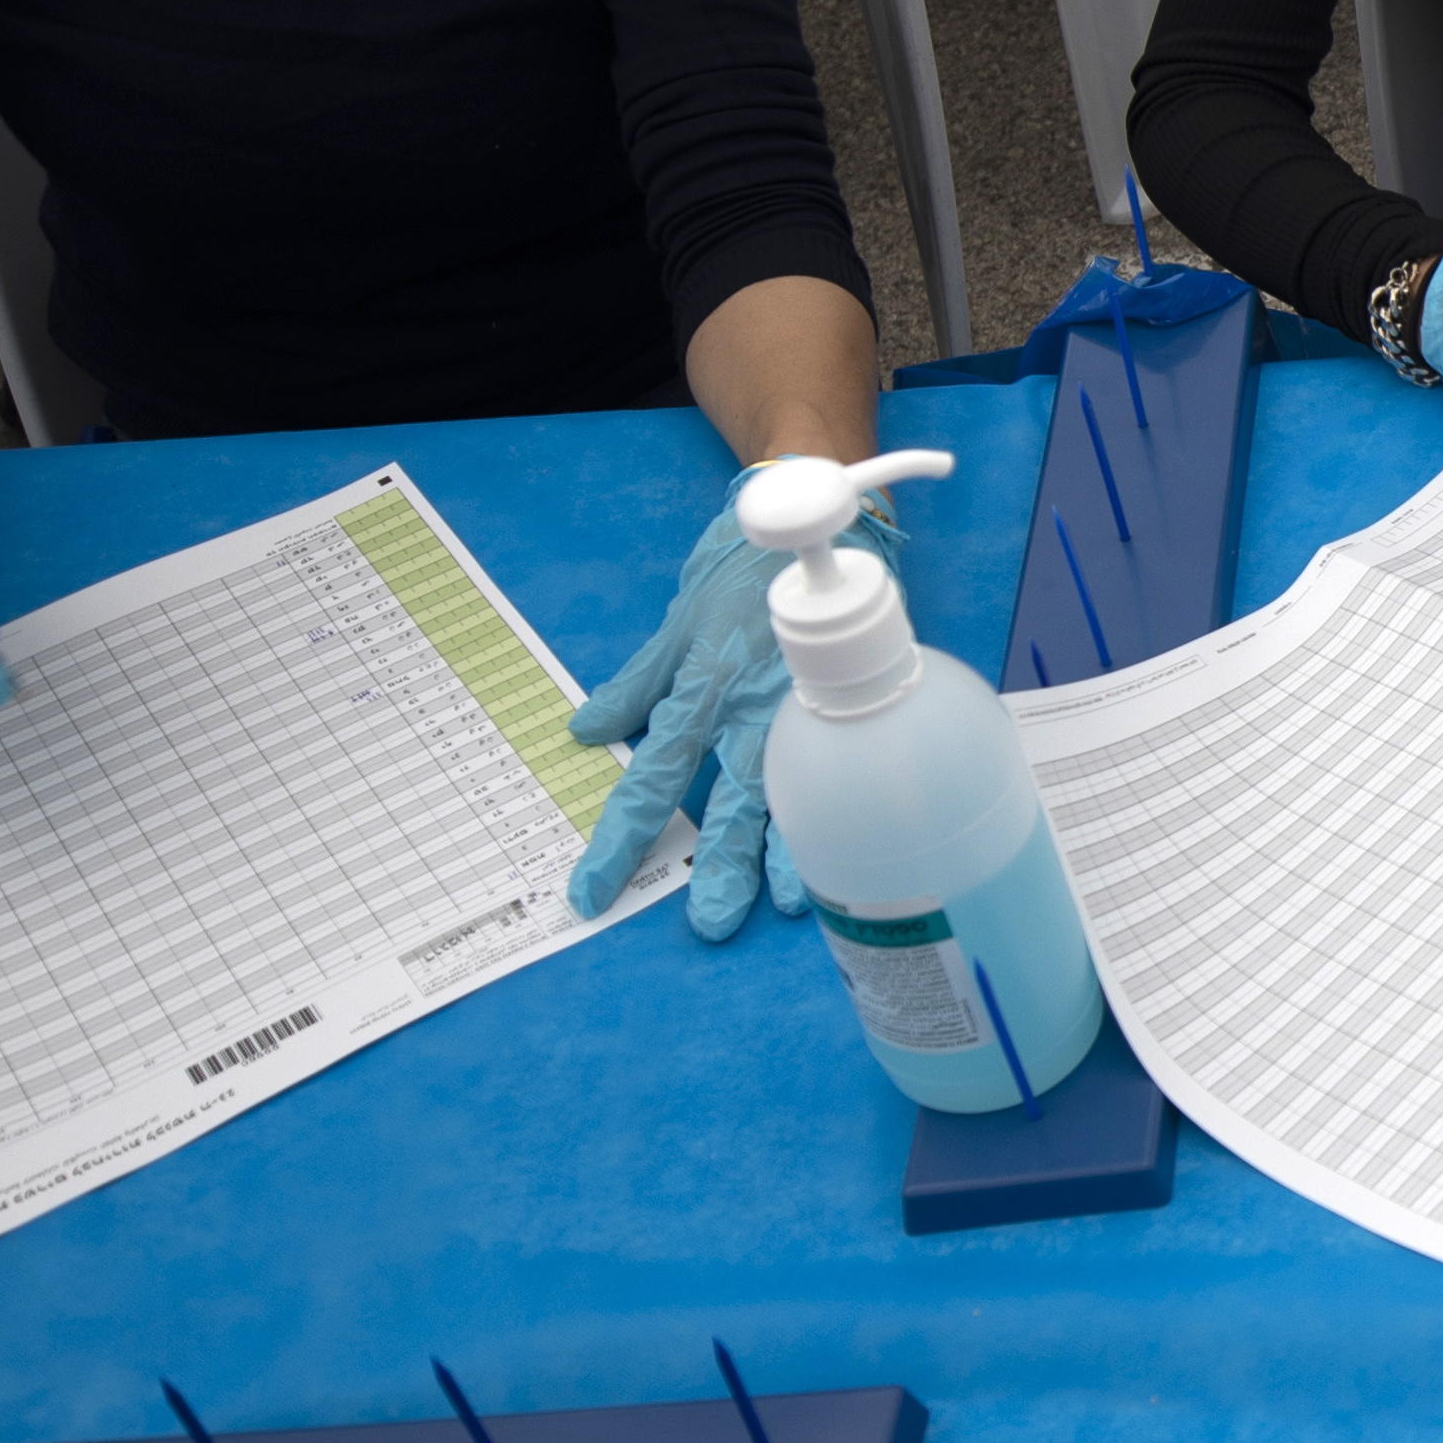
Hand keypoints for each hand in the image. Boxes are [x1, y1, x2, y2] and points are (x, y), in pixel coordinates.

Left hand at [564, 498, 828, 940]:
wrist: (816, 519)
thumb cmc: (739, 571)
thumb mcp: (677, 625)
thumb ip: (637, 685)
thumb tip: (586, 732)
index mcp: (701, 691)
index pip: (651, 781)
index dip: (619, 842)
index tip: (592, 894)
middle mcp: (751, 709)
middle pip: (730, 801)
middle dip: (720, 866)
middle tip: (710, 923)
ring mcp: (806, 707)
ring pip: (796, 789)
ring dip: (792, 851)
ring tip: (790, 903)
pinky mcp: (849, 699)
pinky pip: (845, 763)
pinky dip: (847, 809)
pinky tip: (856, 849)